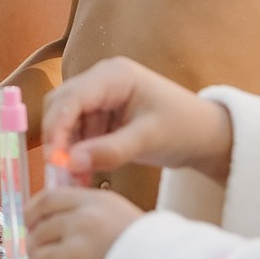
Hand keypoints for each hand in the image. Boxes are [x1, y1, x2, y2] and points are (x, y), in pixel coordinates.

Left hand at [30, 186, 141, 258]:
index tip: (31, 229)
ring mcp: (75, 253)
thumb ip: (89, 216)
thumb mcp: (122, 217)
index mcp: (94, 203)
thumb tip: (50, 228)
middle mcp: (81, 223)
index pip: (48, 200)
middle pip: (38, 235)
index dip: (33, 216)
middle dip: (39, 255)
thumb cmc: (151, 253)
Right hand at [40, 56, 234, 183]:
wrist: (205, 135)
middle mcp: (102, 80)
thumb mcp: (148, 140)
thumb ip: (110, 151)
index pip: (71, 97)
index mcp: (114, 75)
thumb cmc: (183, 128)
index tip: (54, 160)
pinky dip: (78, 154)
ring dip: (66, 151)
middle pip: (62, 105)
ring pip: (67, 122)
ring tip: (73, 183)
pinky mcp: (103, 114)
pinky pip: (79, 133)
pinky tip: (83, 178)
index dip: (57, 127)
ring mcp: (101, 97)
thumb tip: (70, 163)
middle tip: (58, 175)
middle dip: (58, 140)